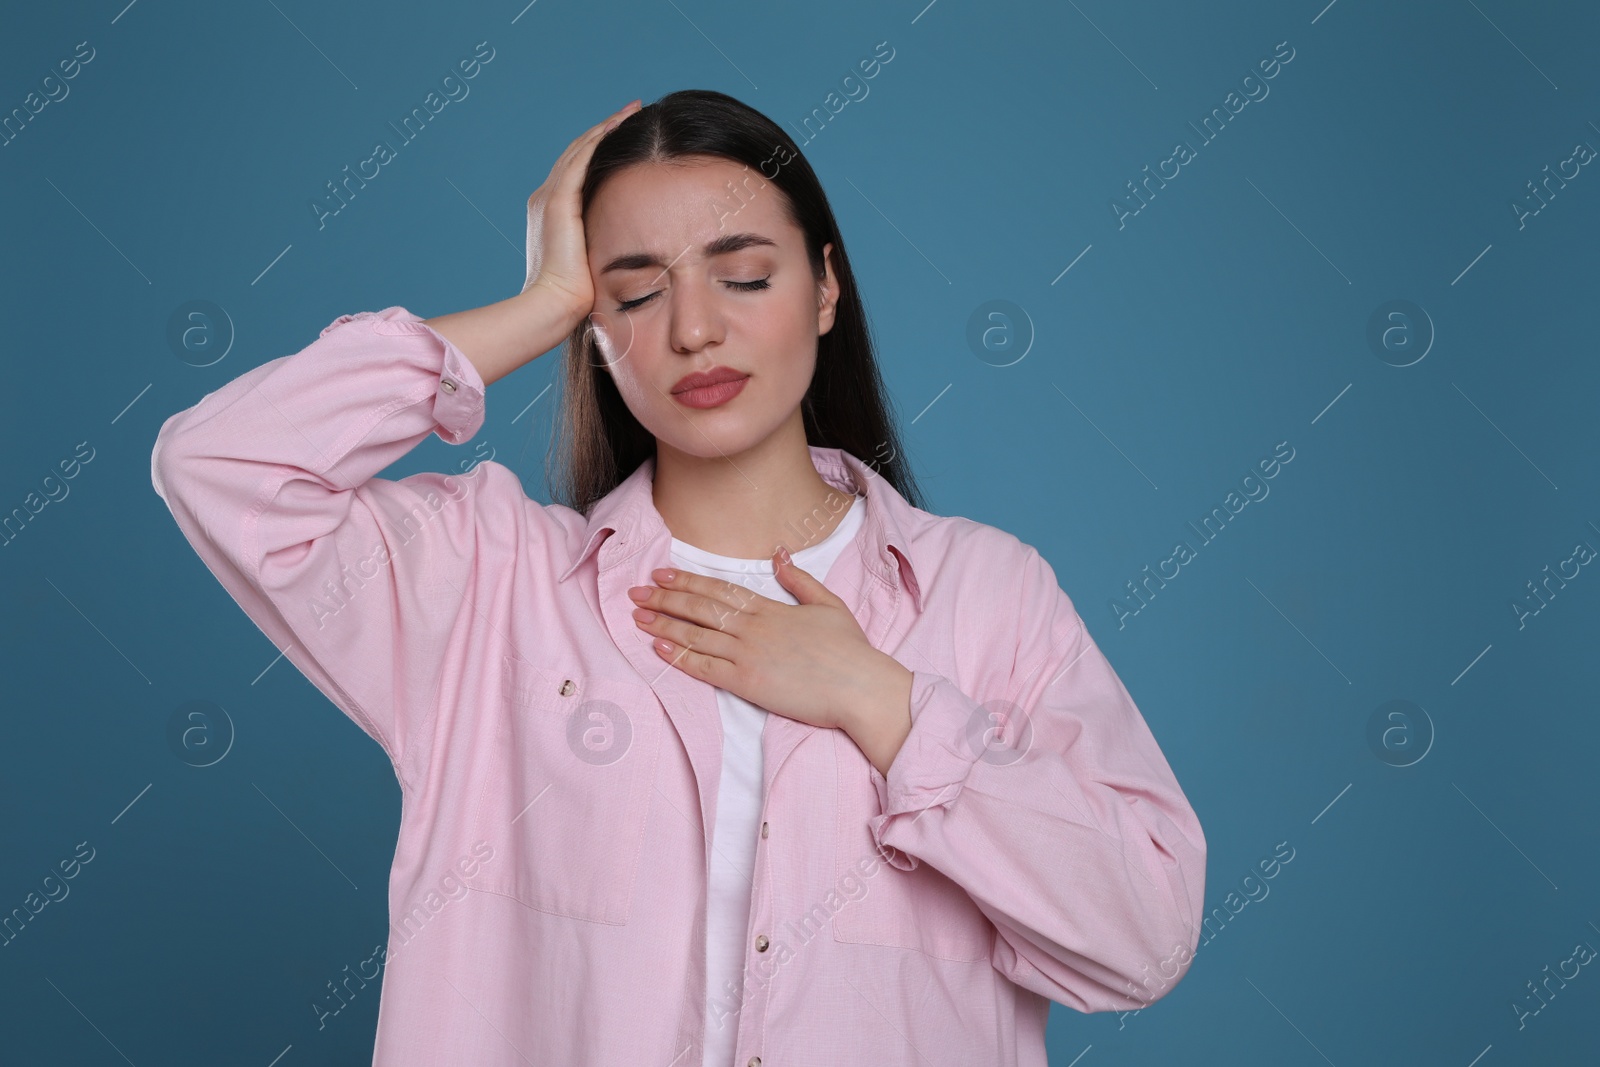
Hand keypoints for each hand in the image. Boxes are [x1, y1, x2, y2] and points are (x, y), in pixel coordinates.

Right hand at [522, 99, 642, 322]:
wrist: (553, 304)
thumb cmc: (576, 295)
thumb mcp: (590, 262)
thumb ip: (601, 245)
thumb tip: (630, 246)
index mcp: (551, 212)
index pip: (577, 171)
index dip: (599, 149)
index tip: (624, 135)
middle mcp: (545, 198)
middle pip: (577, 153)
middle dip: (604, 130)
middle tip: (631, 111)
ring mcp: (549, 198)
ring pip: (579, 150)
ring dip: (605, 127)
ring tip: (630, 111)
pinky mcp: (557, 202)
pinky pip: (580, 160)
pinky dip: (598, 140)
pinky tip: (617, 125)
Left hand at [626, 549, 913, 744]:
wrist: (859, 687)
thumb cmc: (849, 649)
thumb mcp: (827, 604)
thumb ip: (799, 580)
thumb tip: (779, 553)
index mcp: (771, 609)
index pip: (719, 591)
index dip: (687, 582)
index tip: (662, 575)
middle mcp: (753, 629)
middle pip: (700, 610)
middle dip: (665, 599)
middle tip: (636, 593)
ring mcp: (748, 656)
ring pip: (696, 637)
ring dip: (664, 626)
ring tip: (637, 618)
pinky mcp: (748, 684)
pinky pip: (705, 670)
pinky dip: (680, 658)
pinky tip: (659, 649)